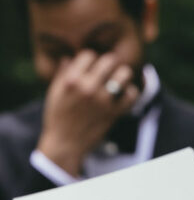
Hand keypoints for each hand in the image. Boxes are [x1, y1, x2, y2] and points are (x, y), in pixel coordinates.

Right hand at [37, 50, 139, 174]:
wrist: (65, 144)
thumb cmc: (57, 117)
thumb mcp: (54, 93)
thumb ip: (63, 74)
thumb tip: (69, 58)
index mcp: (71, 80)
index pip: (89, 55)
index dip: (92, 59)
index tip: (93, 66)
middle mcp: (87, 87)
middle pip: (109, 60)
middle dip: (110, 64)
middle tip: (110, 70)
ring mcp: (102, 100)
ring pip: (124, 74)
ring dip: (123, 75)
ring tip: (120, 80)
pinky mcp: (114, 113)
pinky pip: (132, 95)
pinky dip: (131, 93)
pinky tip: (125, 95)